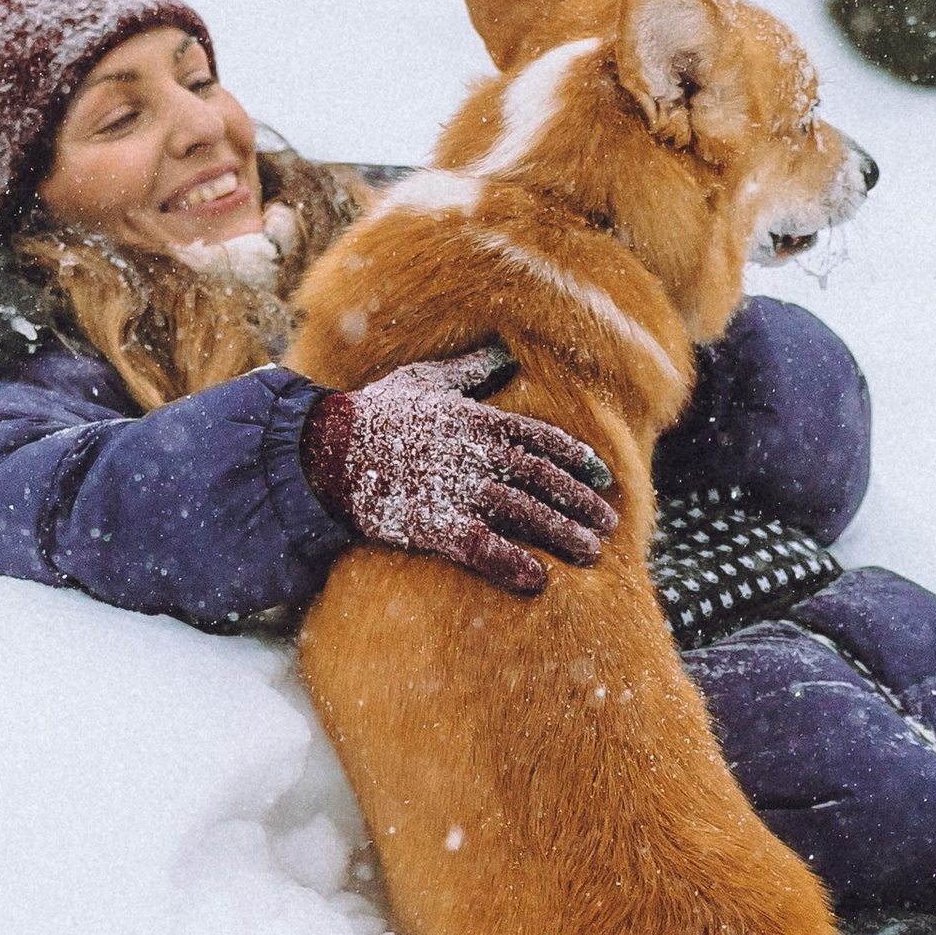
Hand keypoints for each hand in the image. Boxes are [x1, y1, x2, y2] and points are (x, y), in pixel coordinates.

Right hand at [302, 348, 618, 596]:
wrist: (327, 449)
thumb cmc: (376, 412)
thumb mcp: (424, 379)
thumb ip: (468, 370)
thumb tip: (501, 353)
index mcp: (479, 419)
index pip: (544, 440)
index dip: (577, 461)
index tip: (602, 478)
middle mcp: (478, 455)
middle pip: (545, 481)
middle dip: (581, 503)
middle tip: (608, 525)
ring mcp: (459, 491)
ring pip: (526, 515)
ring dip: (564, 535)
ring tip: (591, 553)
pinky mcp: (435, 526)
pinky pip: (484, 550)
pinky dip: (514, 566)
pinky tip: (538, 581)